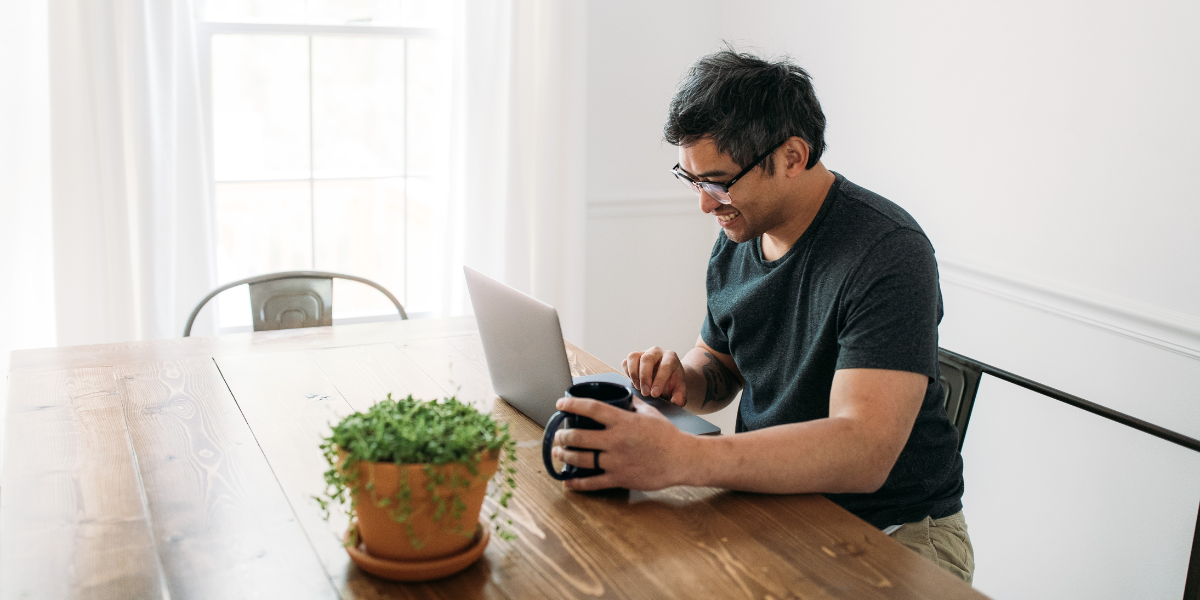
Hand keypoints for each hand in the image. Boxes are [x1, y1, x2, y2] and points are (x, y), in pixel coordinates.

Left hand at [550, 397, 695, 491]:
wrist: (682, 459)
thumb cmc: (668, 436)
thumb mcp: (650, 413)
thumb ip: (632, 404)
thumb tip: (622, 396)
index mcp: (623, 421)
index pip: (591, 408)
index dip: (571, 405)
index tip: (559, 404)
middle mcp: (616, 440)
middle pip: (579, 436)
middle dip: (563, 435)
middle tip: (558, 435)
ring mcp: (616, 461)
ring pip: (581, 459)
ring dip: (565, 456)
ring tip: (558, 453)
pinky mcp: (620, 478)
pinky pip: (593, 482)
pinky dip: (577, 483)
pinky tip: (567, 481)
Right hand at [622, 346, 687, 406]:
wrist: (667, 377)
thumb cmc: (673, 382)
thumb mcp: (680, 390)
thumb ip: (680, 396)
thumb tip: (676, 402)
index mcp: (671, 357)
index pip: (665, 366)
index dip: (659, 380)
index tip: (655, 394)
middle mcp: (656, 352)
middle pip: (647, 359)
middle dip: (644, 377)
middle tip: (645, 393)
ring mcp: (643, 353)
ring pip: (633, 357)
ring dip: (633, 374)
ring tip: (638, 388)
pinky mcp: (633, 358)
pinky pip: (625, 362)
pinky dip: (627, 373)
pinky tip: (633, 383)